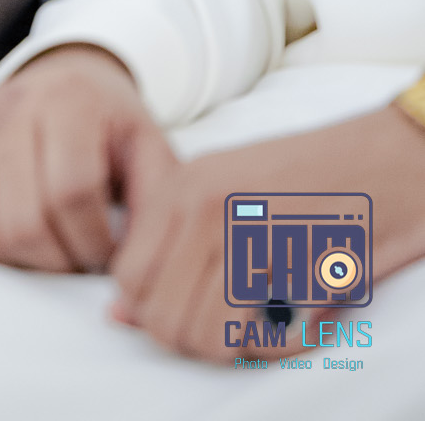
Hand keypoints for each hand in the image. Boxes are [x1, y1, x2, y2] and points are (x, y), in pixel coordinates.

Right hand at [0, 44, 176, 272]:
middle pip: (23, 221)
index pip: (70, 193)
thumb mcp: (149, 149)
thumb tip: (137, 271)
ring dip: (21, 262)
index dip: (93, 243)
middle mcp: (8, 105)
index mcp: (67, 100)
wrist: (63, 78)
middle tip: (79, 260)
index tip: (109, 255)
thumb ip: (156, 202)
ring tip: (51, 249)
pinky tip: (15, 236)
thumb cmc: (107, 124)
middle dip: (59, 261)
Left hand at [111, 106, 424, 362]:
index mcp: (180, 185)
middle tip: (239, 322)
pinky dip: (274, 347)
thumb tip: (117, 317)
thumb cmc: (309, 186)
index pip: (126, 279)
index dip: (155, 312)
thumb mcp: (228, 200)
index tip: (197, 308)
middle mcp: (202, 203)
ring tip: (268, 320)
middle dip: (193, 338)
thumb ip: (168, 252)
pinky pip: (254, 339)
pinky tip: (298, 316)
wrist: (387, 158)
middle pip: (157, 315)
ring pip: (199, 334)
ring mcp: (245, 228)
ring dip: (234, 347)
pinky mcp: (292, 258)